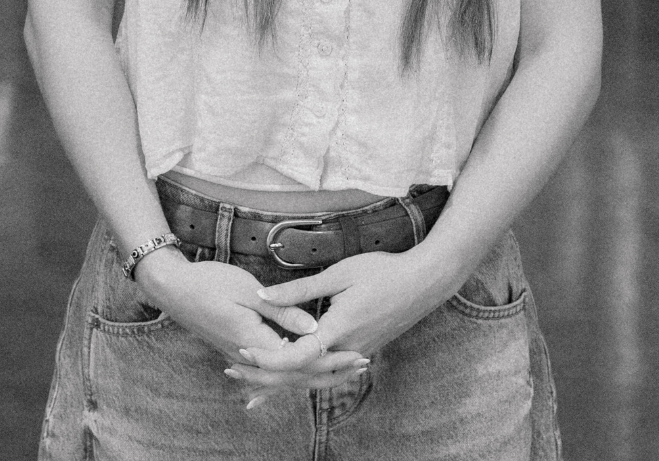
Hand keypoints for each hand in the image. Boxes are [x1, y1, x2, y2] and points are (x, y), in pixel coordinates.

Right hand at [135, 252, 368, 404]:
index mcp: (255, 341)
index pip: (301, 359)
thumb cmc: (210, 283)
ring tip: (344, 369)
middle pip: (297, 374)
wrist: (174, 291)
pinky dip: (292, 375)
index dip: (331, 359)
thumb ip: (282, 310)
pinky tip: (303, 376)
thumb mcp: (248, 290)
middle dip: (331, 370)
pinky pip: (271, 371)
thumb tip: (314, 325)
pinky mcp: (238, 352)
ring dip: (315, 373)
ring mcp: (243, 358)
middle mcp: (250, 357)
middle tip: (362, 364)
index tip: (357, 354)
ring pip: (285, 376)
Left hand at [232, 248, 451, 401]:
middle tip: (235, 373)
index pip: (297, 357)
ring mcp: (357, 355)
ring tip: (255, 387)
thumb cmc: (382, 271)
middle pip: (302, 377)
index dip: (268, 358)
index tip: (243, 353)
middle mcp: (347, 350)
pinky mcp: (362, 352)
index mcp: (339, 330)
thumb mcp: (338, 273)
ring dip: (285, 383)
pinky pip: (329, 375)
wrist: (423, 282)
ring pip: (316, 380)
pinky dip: (307, 379)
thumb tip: (263, 296)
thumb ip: (300, 289)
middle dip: (267, 378)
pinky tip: (296, 379)